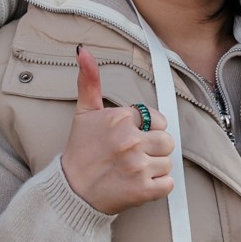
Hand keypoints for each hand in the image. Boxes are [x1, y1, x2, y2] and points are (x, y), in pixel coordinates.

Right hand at [59, 48, 174, 215]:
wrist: (72, 191)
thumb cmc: (80, 151)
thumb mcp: (83, 113)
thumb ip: (89, 81)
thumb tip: (83, 50)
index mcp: (120, 119)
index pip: (157, 120)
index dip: (147, 130)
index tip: (129, 139)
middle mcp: (130, 141)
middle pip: (167, 141)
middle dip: (153, 149)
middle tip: (131, 156)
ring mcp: (138, 166)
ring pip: (168, 162)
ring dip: (154, 168)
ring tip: (131, 170)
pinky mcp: (143, 190)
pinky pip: (168, 183)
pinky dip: (157, 186)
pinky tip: (138, 183)